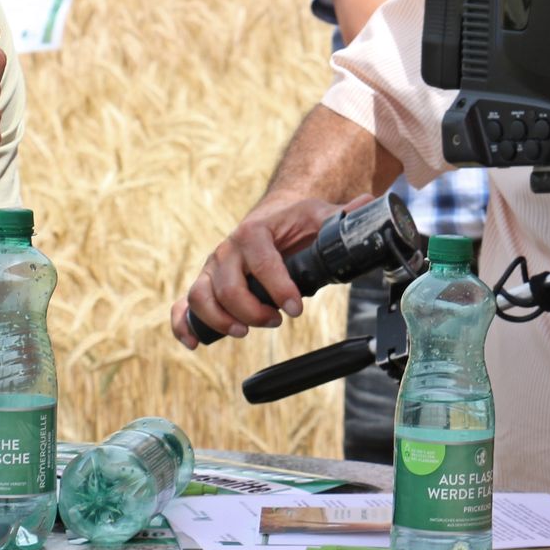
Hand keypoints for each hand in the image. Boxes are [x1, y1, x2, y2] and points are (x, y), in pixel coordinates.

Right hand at [170, 196, 360, 346]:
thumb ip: (340, 217)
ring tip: (245, 331)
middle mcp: (227, 250)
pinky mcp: (205, 284)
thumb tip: (367, 205)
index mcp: (254, 232)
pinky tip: (194, 343)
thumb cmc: (295, 222)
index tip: (296, 308)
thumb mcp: (318, 216)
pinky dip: (182, 324)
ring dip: (220, 320)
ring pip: (201, 296)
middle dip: (252, 310)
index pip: (260, 261)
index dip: (278, 287)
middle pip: (227, 286)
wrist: (272, 218)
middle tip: (276, 321)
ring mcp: (212, 268)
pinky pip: (182, 305)